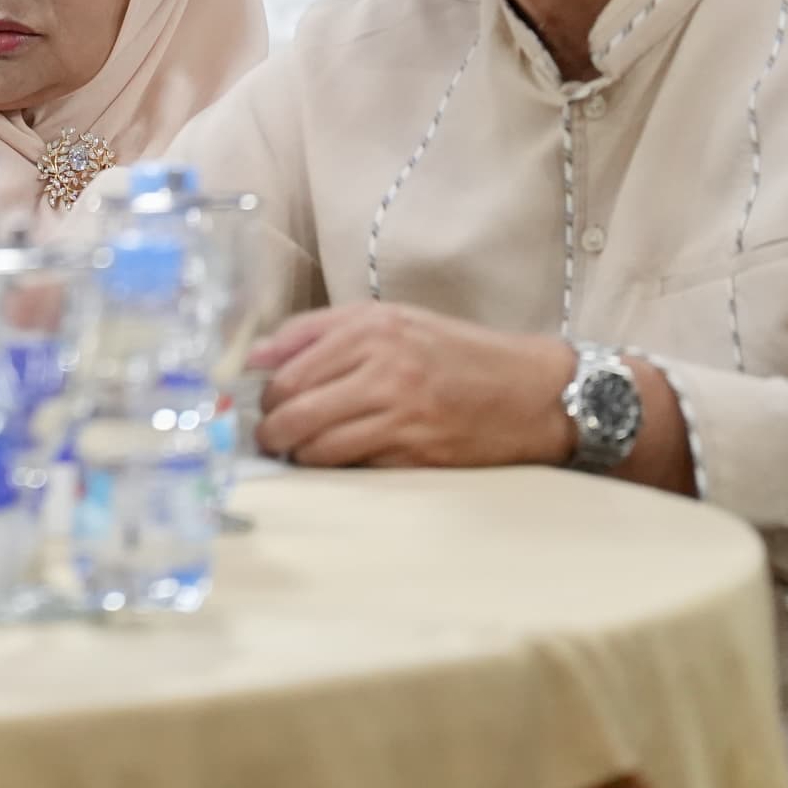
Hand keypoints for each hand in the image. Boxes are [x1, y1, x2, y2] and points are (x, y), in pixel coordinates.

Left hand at [248, 303, 574, 468]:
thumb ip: (320, 332)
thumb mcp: (393, 321)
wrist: (533, 391)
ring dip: (296, 453)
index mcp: (371, 327)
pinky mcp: (415, 451)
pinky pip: (352, 463)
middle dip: (270, 428)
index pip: (287, 362)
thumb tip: (254, 356)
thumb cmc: (458, 353)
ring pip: (316, 441)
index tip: (260, 402)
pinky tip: (334, 461)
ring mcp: (399, 410)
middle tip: (269, 436)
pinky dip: (332, 466)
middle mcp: (382, 365)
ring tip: (297, 452)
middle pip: (293, 404)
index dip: (264, 390)